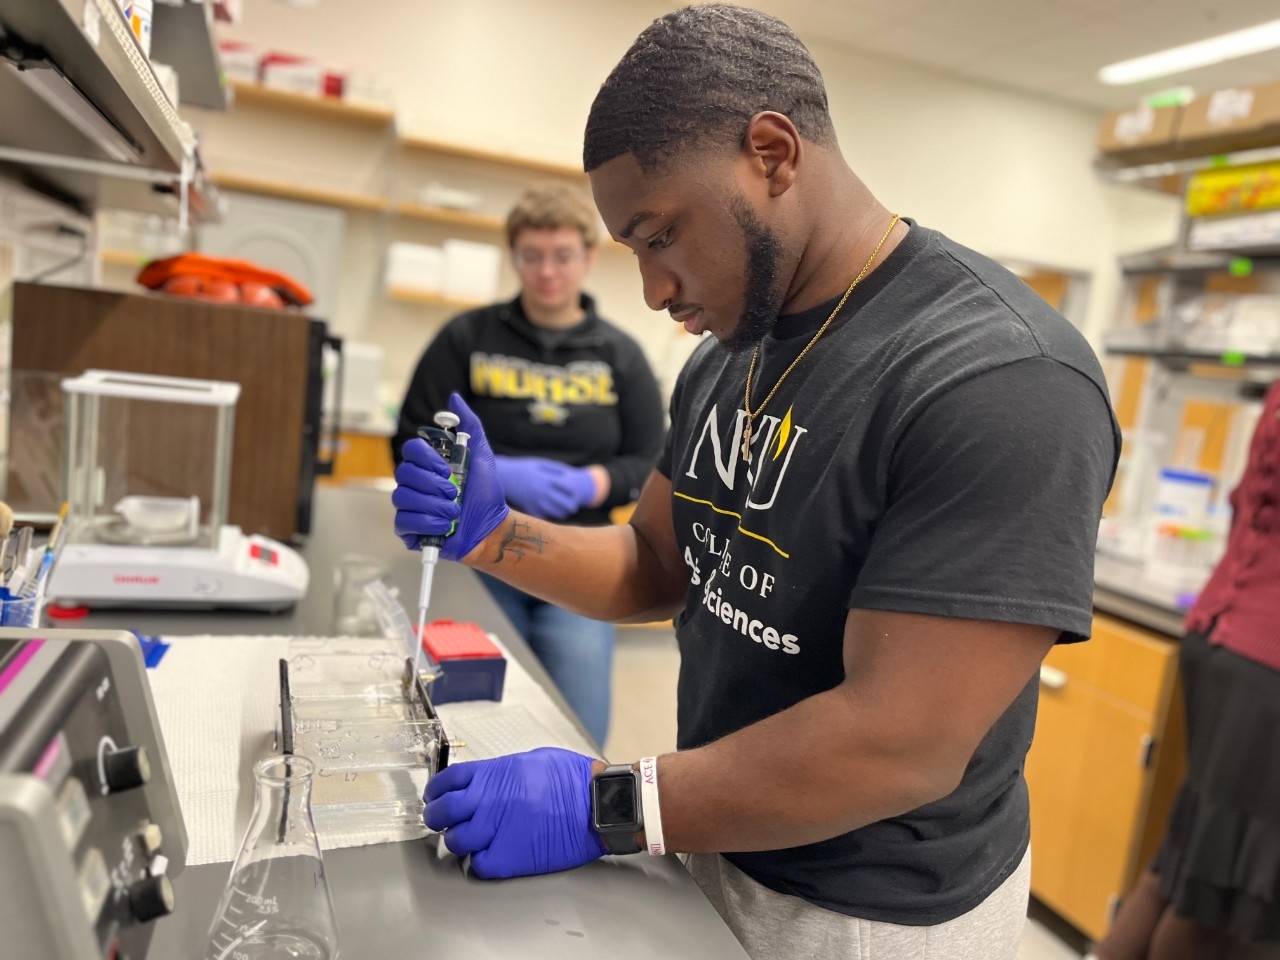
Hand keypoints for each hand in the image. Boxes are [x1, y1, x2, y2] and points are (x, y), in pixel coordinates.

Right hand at [392, 393, 509, 560]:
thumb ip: (470, 426)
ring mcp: (410, 506)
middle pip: (404, 473)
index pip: (411, 450)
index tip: (447, 468)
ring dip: (433, 505)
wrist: (491, 527)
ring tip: (454, 511)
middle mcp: (415, 483)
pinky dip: (426, 523)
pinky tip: (444, 526)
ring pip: (402, 497)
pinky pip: (403, 522)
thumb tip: (454, 398)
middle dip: (434, 485)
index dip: (427, 459)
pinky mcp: (409, 530)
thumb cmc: (486, 493)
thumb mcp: (482, 456)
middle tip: (455, 492)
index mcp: (428, 464)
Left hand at [424, 747, 605, 878]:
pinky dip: (479, 863)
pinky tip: (489, 856)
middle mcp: (487, 801)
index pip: (445, 782)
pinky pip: (478, 865)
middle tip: (443, 822)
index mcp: (493, 774)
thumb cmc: (573, 780)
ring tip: (471, 840)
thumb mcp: (531, 760)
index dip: (435, 792)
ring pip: (455, 841)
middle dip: (437, 817)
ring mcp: (495, 831)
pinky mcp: (508, 858)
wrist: (596, 805)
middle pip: (441, 813)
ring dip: (459, 841)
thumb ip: (501, 773)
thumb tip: (486, 783)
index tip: (435, 797)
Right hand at [493, 456, 598, 520]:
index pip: (569, 490)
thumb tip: (570, 475)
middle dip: (572, 505)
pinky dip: (550, 516)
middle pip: (566, 504)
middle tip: (573, 506)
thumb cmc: (523, 468)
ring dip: (563, 513)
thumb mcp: (539, 464)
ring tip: (564, 510)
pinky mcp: (529, 510)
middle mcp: (542, 492)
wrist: (504, 476)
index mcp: (547, 479)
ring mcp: (536, 502)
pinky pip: (545, 517)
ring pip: (557, 513)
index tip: (576, 495)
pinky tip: (551, 513)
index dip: (575, 494)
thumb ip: (555, 469)